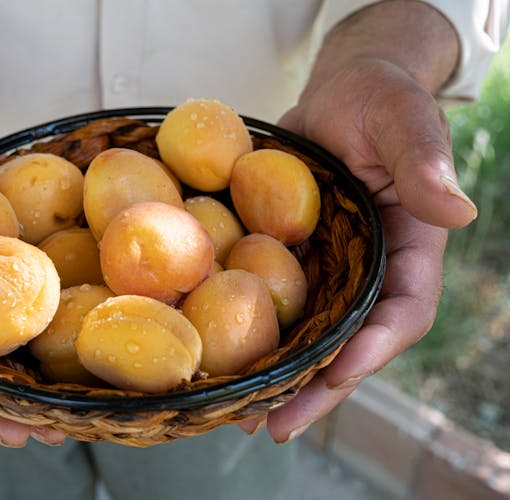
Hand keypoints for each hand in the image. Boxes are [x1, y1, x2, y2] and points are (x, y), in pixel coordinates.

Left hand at [239, 59, 477, 441]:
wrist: (336, 97)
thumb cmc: (379, 99)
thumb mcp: (404, 121)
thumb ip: (424, 162)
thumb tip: (457, 211)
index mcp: (411, 251)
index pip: (403, 311)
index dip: (374, 346)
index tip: (338, 372)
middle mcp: (369, 274)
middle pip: (349, 343)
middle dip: (317, 388)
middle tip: (278, 426)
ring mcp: (327, 273)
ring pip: (307, 336)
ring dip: (277, 378)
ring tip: (240, 415)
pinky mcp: (289, 262)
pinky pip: (270, 304)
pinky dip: (249, 335)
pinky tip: (219, 361)